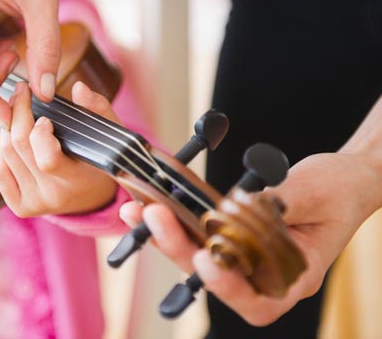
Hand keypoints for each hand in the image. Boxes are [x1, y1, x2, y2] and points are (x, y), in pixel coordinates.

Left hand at [0, 81, 117, 216]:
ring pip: (6, 154)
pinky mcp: (21, 207)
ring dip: (8, 127)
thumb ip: (97, 109)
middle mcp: (53, 196)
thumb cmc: (101, 157)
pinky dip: (2, 150)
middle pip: (20, 148)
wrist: (94, 195)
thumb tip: (79, 87)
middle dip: (18, 112)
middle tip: (22, 91)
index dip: (40, 134)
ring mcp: (35, 203)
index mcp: (77, 180)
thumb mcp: (106, 133)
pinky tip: (14, 139)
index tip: (46, 116)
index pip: (48, 160)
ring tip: (18, 110)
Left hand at [119, 151, 381, 324]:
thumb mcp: (312, 191)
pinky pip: (198, 234)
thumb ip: (274, 202)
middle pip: (216, 277)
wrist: (342, 180)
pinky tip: (150, 204)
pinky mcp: (228, 236)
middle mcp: (263, 272)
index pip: (260, 301)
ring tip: (140, 210)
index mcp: (295, 274)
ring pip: (198, 256)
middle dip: (181, 248)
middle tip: (158, 217)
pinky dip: (174, 220)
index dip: (229, 287)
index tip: (207, 259)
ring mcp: (243, 255)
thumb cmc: (336, 190)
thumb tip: (234, 204)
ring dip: (166, 235)